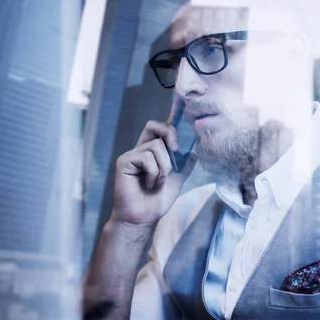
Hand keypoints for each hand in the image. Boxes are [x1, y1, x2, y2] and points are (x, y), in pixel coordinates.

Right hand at [111, 99, 196, 227]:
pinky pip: (147, 157)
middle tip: (176, 151)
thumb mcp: (176, 180)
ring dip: (164, 167)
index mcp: (152, 152)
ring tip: (158, 182)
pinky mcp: (124, 162)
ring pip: (156, 146)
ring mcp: (131, 155)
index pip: (160, 128)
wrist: (142, 219)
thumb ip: (184, 165)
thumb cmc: (156, 202)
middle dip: (171, 134)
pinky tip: (149, 184)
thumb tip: (195, 152)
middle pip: (155, 126)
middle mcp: (140, 150)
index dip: (170, 114)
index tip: (181, 101)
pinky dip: (155, 172)